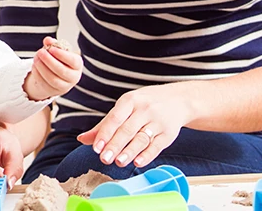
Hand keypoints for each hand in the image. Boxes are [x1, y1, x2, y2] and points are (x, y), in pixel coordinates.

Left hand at [24, 37, 81, 101]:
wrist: (55, 75)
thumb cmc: (58, 60)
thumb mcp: (57, 51)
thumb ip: (53, 44)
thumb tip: (48, 40)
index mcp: (77, 65)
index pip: (72, 61)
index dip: (62, 55)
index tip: (51, 48)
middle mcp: (73, 77)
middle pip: (61, 70)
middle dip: (49, 61)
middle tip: (40, 52)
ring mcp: (64, 86)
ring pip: (52, 79)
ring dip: (42, 68)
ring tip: (36, 58)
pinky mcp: (53, 91)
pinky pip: (44, 83)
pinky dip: (38, 74)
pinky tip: (35, 66)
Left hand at [77, 83, 192, 167]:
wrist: (179, 99)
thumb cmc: (145, 104)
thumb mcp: (125, 107)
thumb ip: (104, 125)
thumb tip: (82, 139)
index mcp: (130, 101)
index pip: (115, 118)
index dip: (105, 134)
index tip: (96, 147)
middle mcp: (144, 109)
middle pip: (127, 130)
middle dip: (115, 145)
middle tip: (104, 158)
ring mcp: (158, 121)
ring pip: (141, 138)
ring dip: (129, 152)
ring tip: (118, 162)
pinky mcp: (168, 133)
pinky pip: (156, 146)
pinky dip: (147, 155)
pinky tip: (138, 162)